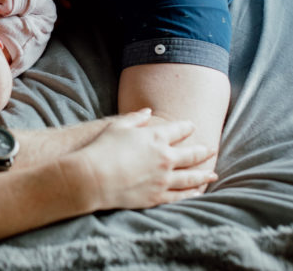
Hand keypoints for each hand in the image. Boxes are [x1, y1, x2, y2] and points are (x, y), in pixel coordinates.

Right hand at [78, 108, 217, 210]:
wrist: (93, 177)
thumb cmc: (102, 148)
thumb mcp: (117, 127)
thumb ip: (135, 119)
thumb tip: (148, 112)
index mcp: (156, 138)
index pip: (178, 130)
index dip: (187, 127)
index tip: (192, 126)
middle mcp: (165, 158)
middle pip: (191, 154)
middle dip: (202, 151)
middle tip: (211, 150)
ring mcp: (164, 179)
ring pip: (190, 178)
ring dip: (203, 175)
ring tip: (213, 174)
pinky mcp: (157, 196)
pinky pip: (180, 196)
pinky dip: (191, 194)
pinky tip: (197, 192)